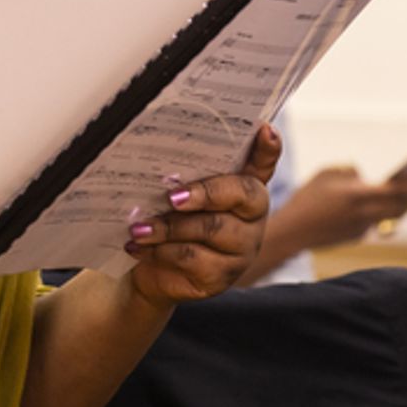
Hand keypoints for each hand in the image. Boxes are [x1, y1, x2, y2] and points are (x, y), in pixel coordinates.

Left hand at [124, 124, 279, 306]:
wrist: (151, 271)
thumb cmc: (166, 221)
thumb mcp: (171, 195)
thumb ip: (178, 175)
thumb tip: (161, 159)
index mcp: (241, 187)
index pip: (262, 163)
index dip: (267, 149)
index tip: (266, 130)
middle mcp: (250, 216)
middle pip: (240, 194)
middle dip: (204, 192)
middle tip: (171, 196)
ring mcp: (241, 248)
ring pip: (212, 228)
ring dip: (169, 226)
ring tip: (138, 228)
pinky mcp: (222, 276)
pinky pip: (194, 258)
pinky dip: (162, 251)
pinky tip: (138, 247)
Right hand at [276, 164, 406, 248]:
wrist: (292, 232)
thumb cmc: (307, 198)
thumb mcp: (326, 174)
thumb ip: (350, 172)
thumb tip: (364, 177)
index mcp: (357, 195)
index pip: (396, 189)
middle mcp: (364, 214)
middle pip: (401, 205)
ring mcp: (363, 228)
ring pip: (391, 215)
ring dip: (402, 203)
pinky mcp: (358, 237)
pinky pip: (375, 221)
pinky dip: (379, 212)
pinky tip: (380, 204)